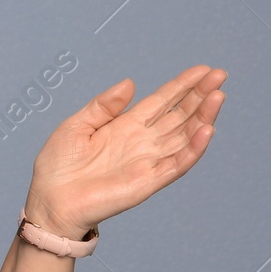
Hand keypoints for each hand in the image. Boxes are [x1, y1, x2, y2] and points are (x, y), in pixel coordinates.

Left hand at [24, 64, 227, 239]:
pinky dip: (193, 149)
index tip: (203, 70)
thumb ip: (103, 106)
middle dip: (200, 95)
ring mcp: (148, 162)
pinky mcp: (148, 182)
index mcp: (125, 126)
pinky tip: (206, 130)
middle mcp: (142, 142)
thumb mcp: (75, 126)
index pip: (162, 101)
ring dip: (203, 117)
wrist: (50, 201)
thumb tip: (130, 83)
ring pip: (184, 136)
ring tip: (218, 96)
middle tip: (219, 75)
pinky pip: (177, 164)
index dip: (182, 86)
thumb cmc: (57, 166)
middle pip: (179, 115)